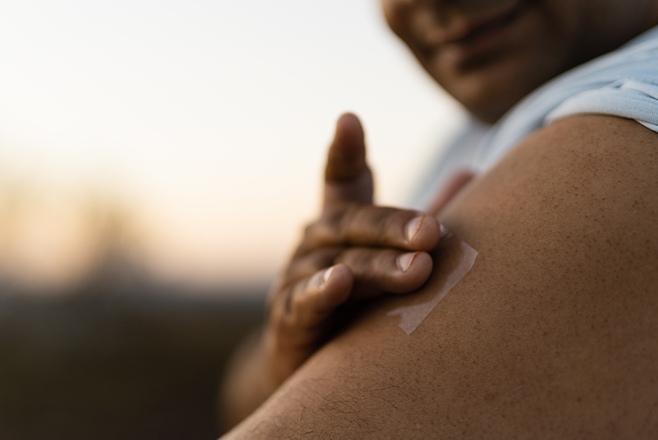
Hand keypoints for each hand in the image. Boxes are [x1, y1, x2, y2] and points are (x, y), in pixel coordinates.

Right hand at [264, 113, 440, 383]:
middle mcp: (314, 243)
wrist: (313, 365)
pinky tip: (340, 282)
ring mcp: (296, 278)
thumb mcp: (390, 256)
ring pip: (338, 262)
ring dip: (376, 265)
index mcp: (339, 224)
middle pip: (351, 223)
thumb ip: (423, 219)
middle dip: (392, 226)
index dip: (343, 152)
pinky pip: (304, 302)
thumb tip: (471, 172)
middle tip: (431, 232)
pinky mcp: (288, 318)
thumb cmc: (359, 303)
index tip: (348, 120)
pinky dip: (322, 291)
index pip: (340, 181)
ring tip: (417, 269)